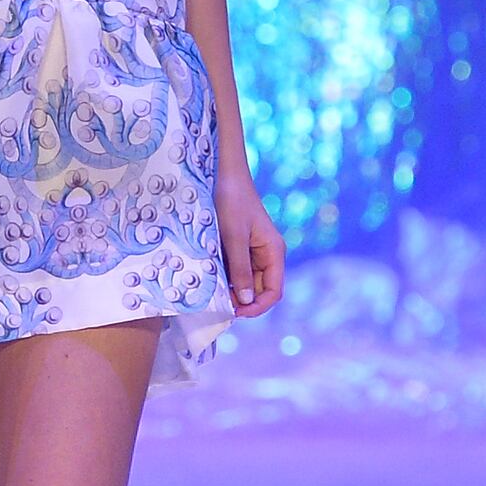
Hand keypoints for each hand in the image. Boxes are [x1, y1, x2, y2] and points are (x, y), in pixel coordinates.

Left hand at [217, 174, 285, 318]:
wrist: (223, 173)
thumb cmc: (231, 200)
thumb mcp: (233, 236)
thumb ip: (240, 269)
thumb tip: (246, 300)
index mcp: (274, 252)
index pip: (273, 291)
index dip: (257, 307)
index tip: (235, 312)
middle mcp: (267, 254)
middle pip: (259, 290)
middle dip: (242, 300)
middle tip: (218, 303)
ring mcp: (253, 251)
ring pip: (245, 282)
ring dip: (231, 289)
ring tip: (212, 291)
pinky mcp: (239, 247)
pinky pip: (235, 270)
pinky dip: (224, 277)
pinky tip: (210, 277)